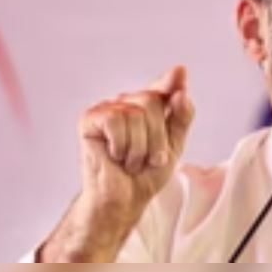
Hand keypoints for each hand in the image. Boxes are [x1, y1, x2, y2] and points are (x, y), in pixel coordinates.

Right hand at [39, 65, 193, 261]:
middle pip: (152, 100)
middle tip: (149, 158)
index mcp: (148, 108)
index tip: (180, 72)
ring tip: (131, 161)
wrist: (124, 200)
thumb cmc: (146, 174)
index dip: (171, 81)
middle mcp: (127, 103)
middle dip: (157, 137)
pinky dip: (121, 144)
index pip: (163, 88)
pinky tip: (115, 156)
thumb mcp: (174, 144)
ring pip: (135, 112)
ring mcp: (108, 109)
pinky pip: (115, 119)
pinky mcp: (90, 119)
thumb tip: (182, 91)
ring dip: (139, 147)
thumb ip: (181, 116)